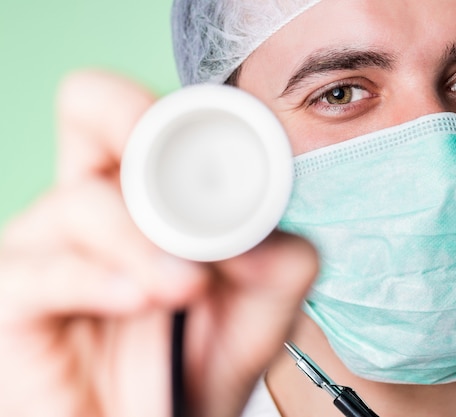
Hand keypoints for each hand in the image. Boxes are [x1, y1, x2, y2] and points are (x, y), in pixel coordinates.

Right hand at [0, 70, 316, 416]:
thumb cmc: (201, 359)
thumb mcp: (261, 305)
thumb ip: (279, 259)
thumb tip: (259, 233)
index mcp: (145, 192)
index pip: (150, 113)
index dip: (188, 118)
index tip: (237, 162)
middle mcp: (91, 202)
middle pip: (91, 106)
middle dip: (144, 128)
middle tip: (189, 180)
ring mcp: (45, 246)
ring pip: (83, 199)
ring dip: (146, 241)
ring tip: (186, 286)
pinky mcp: (13, 298)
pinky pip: (42, 272)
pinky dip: (98, 280)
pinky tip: (137, 300)